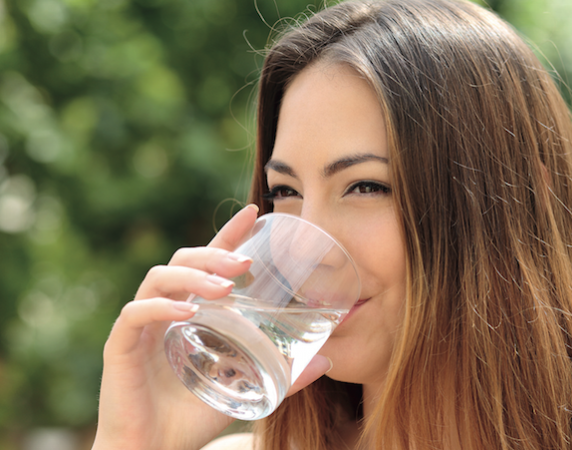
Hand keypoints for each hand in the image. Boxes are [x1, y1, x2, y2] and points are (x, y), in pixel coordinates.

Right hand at [92, 205, 331, 449]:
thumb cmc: (193, 417)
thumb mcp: (247, 389)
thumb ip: (284, 375)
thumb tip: (327, 361)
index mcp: (191, 312)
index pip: (209, 261)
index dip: (229, 235)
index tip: (255, 213)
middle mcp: (166, 310)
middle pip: (183, 259)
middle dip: (214, 252)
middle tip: (245, 261)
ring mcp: (142, 325)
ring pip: (159, 278)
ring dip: (193, 276)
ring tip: (225, 287)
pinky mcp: (121, 346)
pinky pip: (136, 315)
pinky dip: (161, 307)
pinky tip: (189, 312)